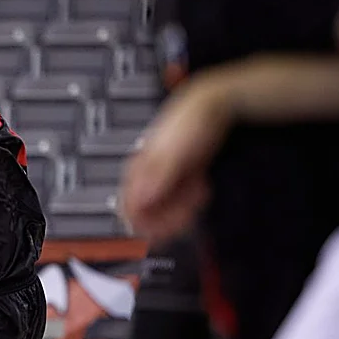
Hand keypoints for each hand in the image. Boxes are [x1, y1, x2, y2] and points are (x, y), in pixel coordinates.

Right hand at [119, 80, 231, 240]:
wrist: (211, 107)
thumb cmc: (186, 122)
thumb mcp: (170, 151)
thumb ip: (155, 176)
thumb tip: (140, 200)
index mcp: (136, 172)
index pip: (128, 210)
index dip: (143, 225)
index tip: (160, 230)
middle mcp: (147, 180)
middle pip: (148, 216)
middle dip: (169, 218)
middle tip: (186, 212)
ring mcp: (163, 182)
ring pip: (166, 212)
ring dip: (184, 209)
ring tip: (197, 193)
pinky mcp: (179, 182)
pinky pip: (181, 202)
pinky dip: (192, 201)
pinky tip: (200, 187)